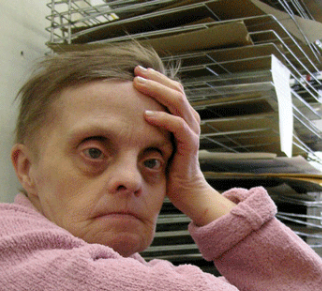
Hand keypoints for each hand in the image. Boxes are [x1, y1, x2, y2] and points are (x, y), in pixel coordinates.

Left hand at [133, 66, 234, 225]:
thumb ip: (152, 124)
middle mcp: (191, 119)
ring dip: (156, 91)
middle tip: (135, 72)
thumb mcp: (158, 138)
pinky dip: (162, 118)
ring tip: (137, 85)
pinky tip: (145, 116)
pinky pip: (178, 125)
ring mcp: (192, 130)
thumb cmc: (169, 164)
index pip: (173, 88)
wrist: (186, 189)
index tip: (137, 71)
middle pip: (176, 89)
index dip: (157, 77)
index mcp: (184, 115)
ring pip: (177, 101)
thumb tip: (129, 111)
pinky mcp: (190, 144)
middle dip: (154, 78)